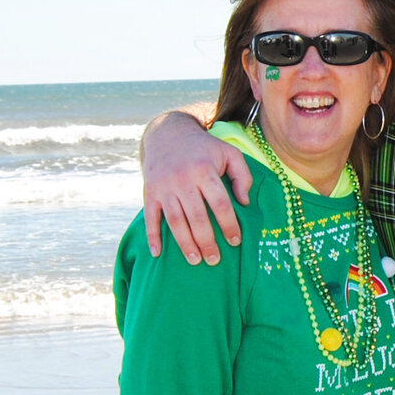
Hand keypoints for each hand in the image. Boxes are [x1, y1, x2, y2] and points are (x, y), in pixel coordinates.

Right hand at [140, 112, 254, 263]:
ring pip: (174, 221)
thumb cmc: (205, 148)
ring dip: (184, 243)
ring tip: (195, 260)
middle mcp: (183, 179)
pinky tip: (157, 253)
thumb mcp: (229, 153)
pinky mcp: (150, 192)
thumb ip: (243, 176)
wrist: (168, 133)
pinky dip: (152, 236)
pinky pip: (150, 217)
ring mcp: (164, 187)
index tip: (235, 241)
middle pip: (197, 217)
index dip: (228, 225)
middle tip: (214, 260)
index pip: (220, 204)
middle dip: (207, 241)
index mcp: (205, 170)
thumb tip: (244, 203)